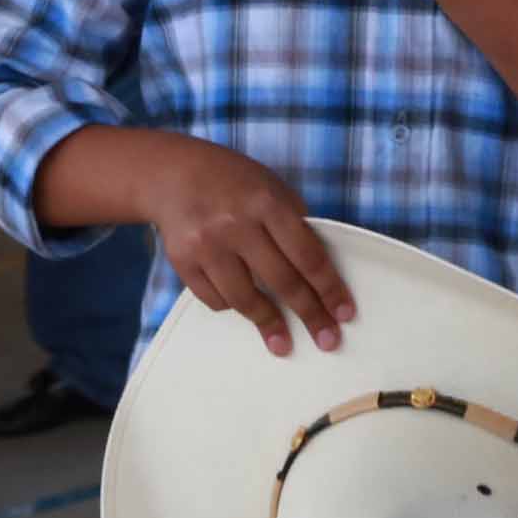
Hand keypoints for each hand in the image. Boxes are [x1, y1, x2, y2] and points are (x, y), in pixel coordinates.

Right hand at [148, 136, 355, 354]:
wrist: (173, 174)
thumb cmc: (236, 182)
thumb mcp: (273, 189)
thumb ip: (295, 224)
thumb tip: (319, 272)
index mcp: (268, 204)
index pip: (308, 256)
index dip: (329, 288)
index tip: (344, 314)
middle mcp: (236, 226)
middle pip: (282, 281)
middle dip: (309, 315)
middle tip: (327, 341)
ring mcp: (206, 246)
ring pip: (244, 297)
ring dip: (268, 323)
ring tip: (283, 343)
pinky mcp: (182, 261)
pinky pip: (214, 298)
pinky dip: (233, 306)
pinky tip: (246, 310)